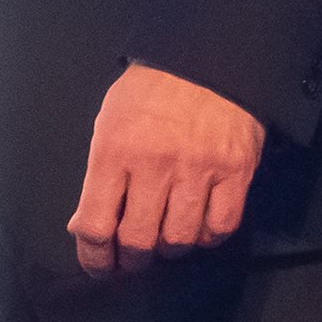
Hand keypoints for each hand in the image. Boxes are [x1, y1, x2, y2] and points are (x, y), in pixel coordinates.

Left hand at [68, 62, 263, 273]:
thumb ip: (98, 178)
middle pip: (139, 240)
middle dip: (132, 259)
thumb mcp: (109, 124)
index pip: (97, 226)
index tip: (99, 266)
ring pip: (180, 239)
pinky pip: (221, 226)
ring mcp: (198, 168)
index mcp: (115, 152)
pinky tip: (198, 228)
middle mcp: (155, 164)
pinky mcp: (236, 170)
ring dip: (169, 249)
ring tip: (165, 239)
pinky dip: (207, 237)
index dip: (94, 258)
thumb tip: (86, 227)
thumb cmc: (151, 91)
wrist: (205, 56)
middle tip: (133, 258)